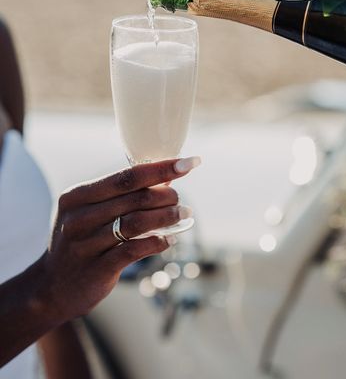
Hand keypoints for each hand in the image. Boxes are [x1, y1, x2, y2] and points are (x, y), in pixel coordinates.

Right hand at [36, 156, 199, 322]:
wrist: (52, 287)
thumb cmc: (83, 240)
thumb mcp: (91, 212)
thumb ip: (124, 194)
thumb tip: (166, 176)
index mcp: (78, 196)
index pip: (127, 175)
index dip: (162, 168)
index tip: (189, 163)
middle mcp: (78, 217)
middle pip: (137, 198)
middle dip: (168, 196)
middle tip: (182, 200)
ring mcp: (85, 244)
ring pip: (138, 223)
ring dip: (168, 217)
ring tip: (184, 215)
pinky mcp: (96, 269)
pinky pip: (135, 250)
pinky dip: (158, 242)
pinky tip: (169, 240)